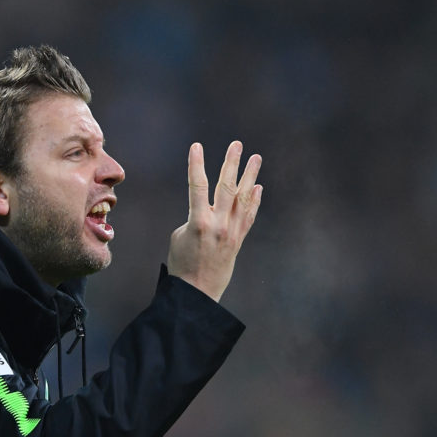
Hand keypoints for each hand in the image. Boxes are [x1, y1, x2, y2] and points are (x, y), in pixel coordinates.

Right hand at [167, 141, 262, 301]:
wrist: (197, 292)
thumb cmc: (182, 264)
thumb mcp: (179, 236)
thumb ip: (194, 217)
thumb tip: (206, 210)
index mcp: (198, 222)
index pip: (196, 186)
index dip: (196, 164)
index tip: (196, 146)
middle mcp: (219, 224)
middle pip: (227, 187)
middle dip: (231, 163)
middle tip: (237, 145)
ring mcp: (232, 231)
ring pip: (243, 198)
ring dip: (250, 176)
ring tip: (256, 157)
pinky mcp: (239, 240)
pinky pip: (249, 216)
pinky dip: (254, 201)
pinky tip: (258, 187)